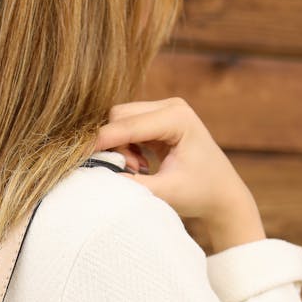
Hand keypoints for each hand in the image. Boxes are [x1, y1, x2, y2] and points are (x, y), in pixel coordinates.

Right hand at [92, 97, 265, 247]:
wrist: (222, 196)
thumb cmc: (200, 194)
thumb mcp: (166, 193)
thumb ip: (133, 185)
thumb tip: (99, 177)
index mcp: (177, 117)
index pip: (127, 123)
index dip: (102, 140)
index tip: (80, 156)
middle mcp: (171, 106)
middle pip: (120, 115)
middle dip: (115, 145)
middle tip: (132, 173)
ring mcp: (165, 111)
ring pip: (121, 121)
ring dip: (121, 147)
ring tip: (140, 171)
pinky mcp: (159, 120)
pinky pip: (128, 128)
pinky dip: (127, 147)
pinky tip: (142, 166)